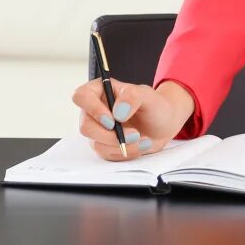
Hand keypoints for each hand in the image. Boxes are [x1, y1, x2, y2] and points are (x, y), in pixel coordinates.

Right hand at [71, 77, 193, 160]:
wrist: (163, 125)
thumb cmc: (153, 105)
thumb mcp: (148, 95)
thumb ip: (132, 97)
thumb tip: (117, 113)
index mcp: (100, 90)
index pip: (81, 96)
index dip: (93, 110)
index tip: (112, 120)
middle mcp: (94, 110)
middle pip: (86, 126)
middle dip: (111, 135)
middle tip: (134, 134)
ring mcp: (97, 129)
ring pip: (96, 143)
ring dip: (122, 145)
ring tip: (142, 139)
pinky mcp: (104, 145)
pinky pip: (107, 154)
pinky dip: (125, 152)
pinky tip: (139, 145)